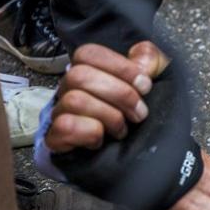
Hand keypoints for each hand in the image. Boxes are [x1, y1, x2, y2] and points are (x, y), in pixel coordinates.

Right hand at [45, 42, 168, 152]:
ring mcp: (60, 113)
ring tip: (123, 129)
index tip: (145, 86)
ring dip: (109, 116)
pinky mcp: (56, 138)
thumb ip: (151, 60)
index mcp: (90, 71)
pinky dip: (90, 132)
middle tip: (140, 112)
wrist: (131, 156)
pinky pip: (63, 126)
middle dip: (120, 94)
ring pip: (73, 100)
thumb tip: (140, 58)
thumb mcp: (153, 82)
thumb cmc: (137, 111)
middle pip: (78, 75)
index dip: (121, 67)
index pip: (88, 53)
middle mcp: (70, 89)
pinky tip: (102, 139)